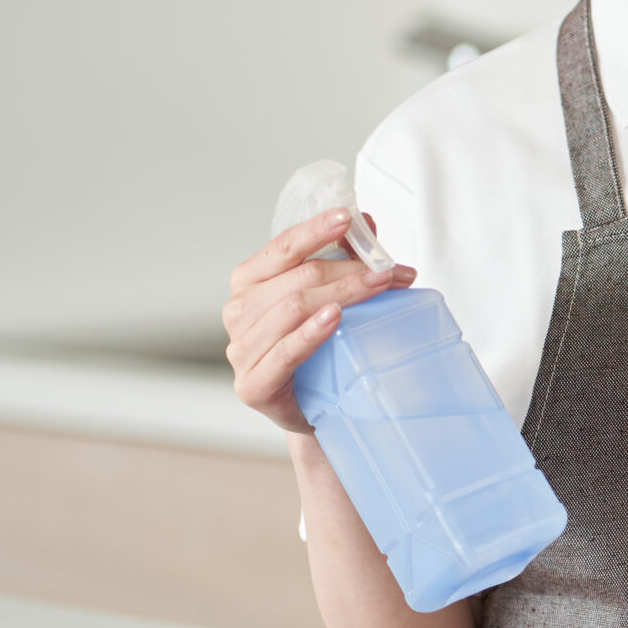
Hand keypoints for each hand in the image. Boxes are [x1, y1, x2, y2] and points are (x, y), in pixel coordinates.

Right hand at [223, 208, 414, 433]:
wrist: (313, 410)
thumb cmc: (317, 350)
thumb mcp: (330, 299)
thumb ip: (342, 260)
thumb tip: (368, 224)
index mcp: (250, 283)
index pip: (282, 248)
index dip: (315, 230)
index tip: (349, 218)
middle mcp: (238, 312)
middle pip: (297, 278)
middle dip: (348, 269)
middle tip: (389, 270)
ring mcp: (241, 350)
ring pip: (293, 308)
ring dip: (341, 294)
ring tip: (379, 287)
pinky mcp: (252, 385)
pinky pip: (284, 351)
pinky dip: (311, 332)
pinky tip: (334, 319)